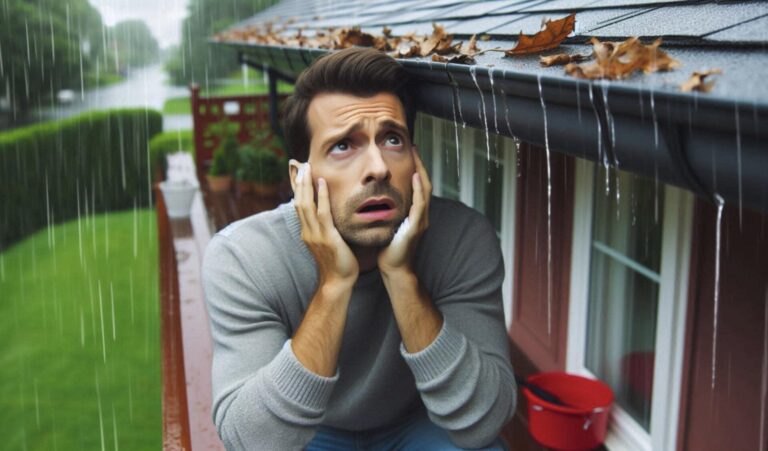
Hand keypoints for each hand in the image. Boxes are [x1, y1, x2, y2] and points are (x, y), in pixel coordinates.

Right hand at [290, 160, 358, 285]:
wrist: (338, 282)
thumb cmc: (338, 262)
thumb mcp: (328, 242)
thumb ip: (326, 228)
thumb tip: (330, 215)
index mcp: (307, 232)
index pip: (299, 206)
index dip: (298, 190)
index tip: (298, 174)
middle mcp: (308, 232)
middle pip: (299, 202)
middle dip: (299, 183)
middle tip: (301, 165)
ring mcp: (315, 235)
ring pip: (306, 205)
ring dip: (306, 185)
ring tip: (308, 169)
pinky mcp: (327, 237)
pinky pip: (322, 213)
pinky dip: (321, 196)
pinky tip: (322, 183)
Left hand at [377, 151, 431, 274]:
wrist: (393, 269)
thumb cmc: (387, 250)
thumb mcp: (387, 226)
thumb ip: (386, 213)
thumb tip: (374, 200)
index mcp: (414, 215)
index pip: (418, 187)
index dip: (415, 170)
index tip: (409, 154)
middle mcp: (421, 216)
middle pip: (425, 184)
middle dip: (421, 165)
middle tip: (414, 148)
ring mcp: (420, 221)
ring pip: (425, 191)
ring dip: (421, 172)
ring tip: (416, 156)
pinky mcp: (416, 227)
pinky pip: (420, 205)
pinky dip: (419, 190)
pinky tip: (415, 177)